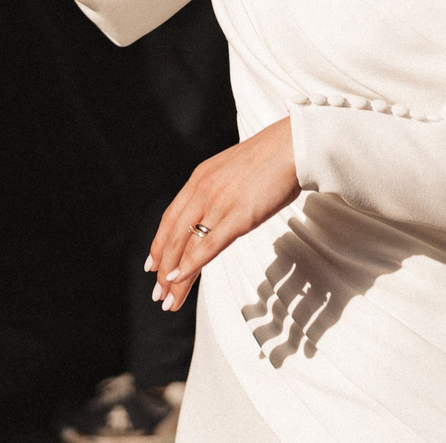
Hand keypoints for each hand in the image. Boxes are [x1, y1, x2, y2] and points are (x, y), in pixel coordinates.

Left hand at [147, 119, 302, 312]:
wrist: (293, 145)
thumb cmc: (272, 158)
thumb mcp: (235, 171)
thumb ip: (221, 190)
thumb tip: (219, 211)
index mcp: (199, 178)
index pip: (170, 218)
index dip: (159, 244)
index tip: (152, 265)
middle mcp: (201, 190)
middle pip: (172, 235)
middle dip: (162, 268)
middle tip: (158, 293)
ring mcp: (218, 203)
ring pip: (185, 245)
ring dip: (174, 276)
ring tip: (168, 300)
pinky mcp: (238, 216)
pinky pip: (207, 245)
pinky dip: (190, 265)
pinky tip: (180, 279)